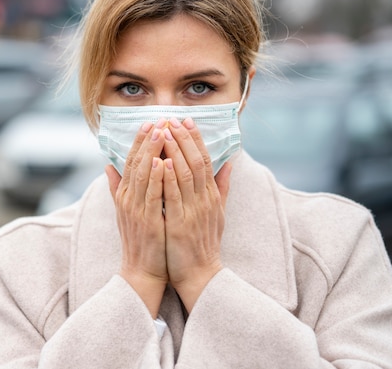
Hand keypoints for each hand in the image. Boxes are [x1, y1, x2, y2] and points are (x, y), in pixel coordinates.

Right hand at [105, 119, 168, 317]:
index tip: (148, 123)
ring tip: (161, 132)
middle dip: (146, 140)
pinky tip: (164, 162)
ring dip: (152, 152)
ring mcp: (136, 209)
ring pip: (143, 174)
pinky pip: (152, 195)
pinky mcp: (147, 221)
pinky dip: (158, 177)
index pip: (131, 161)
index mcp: (125, 195)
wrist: (141, 270)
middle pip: (136, 163)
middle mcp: (127, 199)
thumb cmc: (140, 240)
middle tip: (156, 120)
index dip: (139, 141)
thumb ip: (117, 187)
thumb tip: (108, 167)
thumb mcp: (125, 210)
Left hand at [161, 117, 231, 312]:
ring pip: (185, 174)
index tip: (187, 120)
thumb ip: (222, 187)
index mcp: (211, 196)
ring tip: (165, 131)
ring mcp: (193, 211)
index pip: (205, 159)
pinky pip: (174, 196)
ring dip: (174, 151)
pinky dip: (168, 177)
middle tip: (173, 117)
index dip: (195, 138)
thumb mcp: (218, 212)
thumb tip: (229, 163)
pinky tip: (162, 162)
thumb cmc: (205, 243)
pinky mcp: (180, 224)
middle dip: (184, 138)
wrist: (201, 275)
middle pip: (196, 161)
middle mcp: (205, 200)